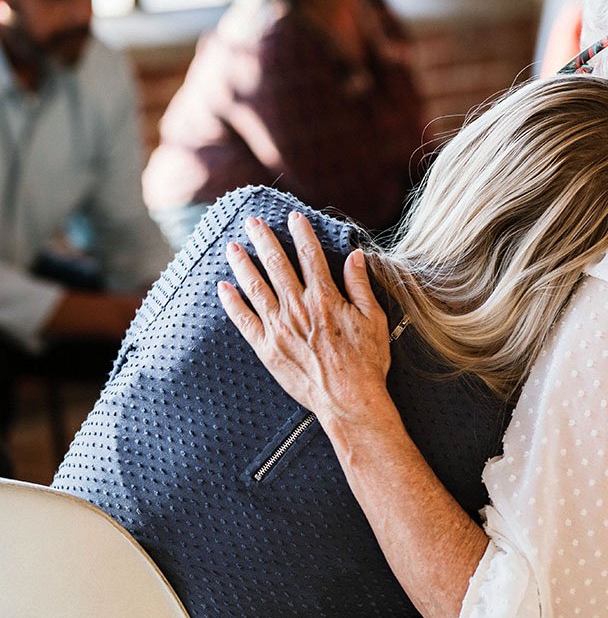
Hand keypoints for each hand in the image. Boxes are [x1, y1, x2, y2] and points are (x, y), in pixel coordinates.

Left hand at [217, 212, 392, 425]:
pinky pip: (244, 320)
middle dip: (263, 239)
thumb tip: (355, 256)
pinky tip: (223, 287)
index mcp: (325, 298)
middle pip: (277, 264)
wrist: (349, 401)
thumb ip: (360, 285)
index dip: (301, 233)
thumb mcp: (373, 319)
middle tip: (252, 221)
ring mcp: (279, 328)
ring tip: (232, 246)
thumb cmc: (367, 362)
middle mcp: (298, 308)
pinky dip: (232, 302)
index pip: (310, 255)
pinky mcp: (267, 348)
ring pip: (255, 287)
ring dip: (242, 264)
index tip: (293, 217)